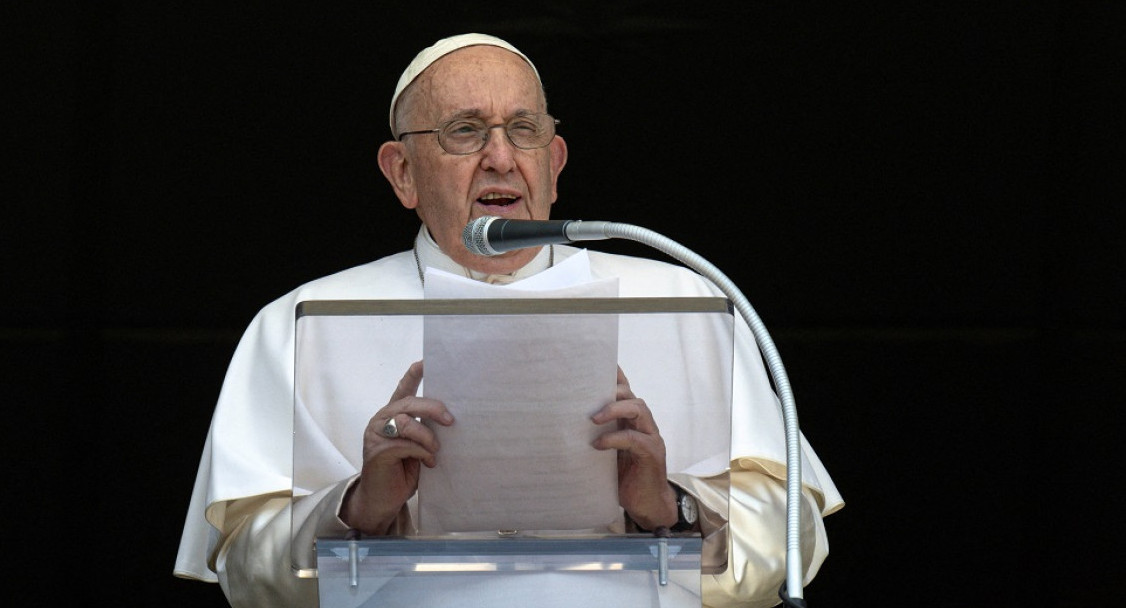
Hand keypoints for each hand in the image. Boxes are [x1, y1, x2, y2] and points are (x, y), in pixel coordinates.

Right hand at [340, 360, 453, 534]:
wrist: (382, 500)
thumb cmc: (402, 471)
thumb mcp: (417, 446)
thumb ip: (424, 430)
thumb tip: (449, 419)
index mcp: (392, 415)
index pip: (402, 389)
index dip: (413, 374)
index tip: (425, 362)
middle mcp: (381, 420)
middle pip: (408, 403)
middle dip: (432, 408)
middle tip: (450, 420)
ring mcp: (376, 435)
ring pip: (406, 422)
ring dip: (427, 436)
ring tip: (436, 451)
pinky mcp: (377, 452)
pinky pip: (405, 445)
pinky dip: (422, 453)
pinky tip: (429, 463)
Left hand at [591, 367, 677, 530]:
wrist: (646, 504)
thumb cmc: (623, 476)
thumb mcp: (605, 451)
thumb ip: (595, 434)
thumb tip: (562, 422)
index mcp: (632, 420)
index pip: (625, 390)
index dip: (614, 374)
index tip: (595, 361)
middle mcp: (644, 423)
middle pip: (630, 394)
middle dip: (611, 390)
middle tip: (587, 394)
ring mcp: (651, 436)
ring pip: (638, 408)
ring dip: (615, 409)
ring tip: (594, 419)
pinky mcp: (652, 453)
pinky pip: (635, 439)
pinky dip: (615, 439)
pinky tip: (598, 445)